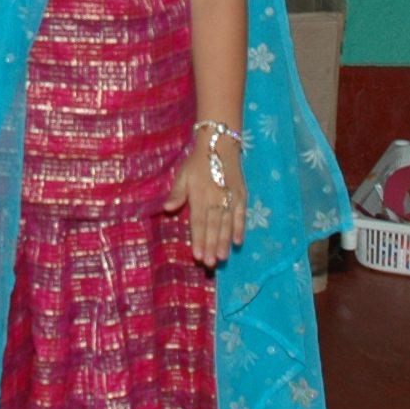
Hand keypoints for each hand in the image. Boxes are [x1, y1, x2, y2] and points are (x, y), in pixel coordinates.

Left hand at [161, 131, 248, 268]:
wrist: (220, 144)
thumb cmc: (197, 162)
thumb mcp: (183, 175)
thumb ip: (177, 193)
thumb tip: (167, 208)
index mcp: (199, 195)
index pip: (198, 222)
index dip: (198, 239)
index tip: (196, 255)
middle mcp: (216, 199)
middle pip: (213, 227)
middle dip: (210, 246)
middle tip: (209, 264)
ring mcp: (231, 198)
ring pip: (227, 224)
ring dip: (224, 242)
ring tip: (222, 258)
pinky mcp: (242, 196)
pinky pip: (242, 215)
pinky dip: (240, 229)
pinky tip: (238, 242)